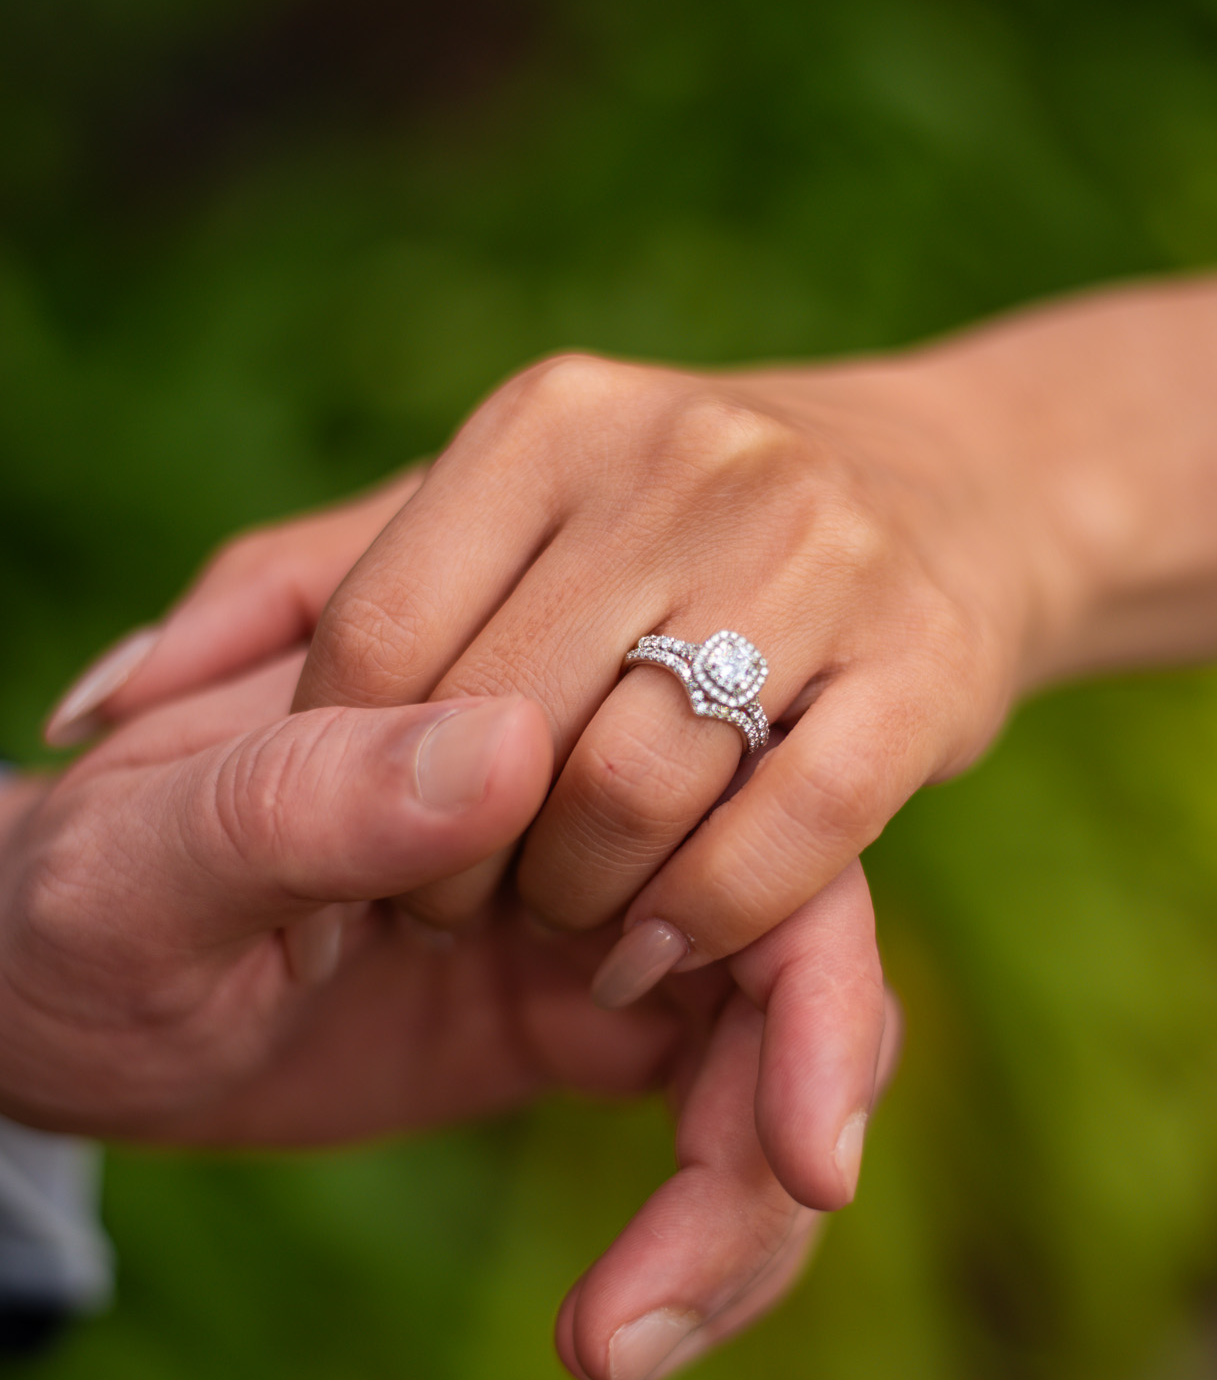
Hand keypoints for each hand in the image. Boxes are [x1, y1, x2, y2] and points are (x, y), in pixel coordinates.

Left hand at [12, 659, 898, 1379]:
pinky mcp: (592, 1019)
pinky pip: (719, 1121)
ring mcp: (606, 916)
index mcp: (519, 715)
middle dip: (784, 1137)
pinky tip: (618, 1324)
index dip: (812, 983)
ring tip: (615, 1348)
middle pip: (799, 955)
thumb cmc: (76, 889)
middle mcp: (595, 808)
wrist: (48, 987)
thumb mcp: (151, 851)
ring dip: (740, 1217)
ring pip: (780, 1055)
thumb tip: (509, 752)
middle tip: (652, 1314)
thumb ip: (305, 796)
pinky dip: (705, 1230)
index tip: (803, 1155)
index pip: (740, 811)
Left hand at [57, 353, 1043, 974]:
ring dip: (572, 906)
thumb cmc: (677, 530)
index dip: (357, 783)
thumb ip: (295, 595)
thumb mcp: (483, 522)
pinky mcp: (927, 666)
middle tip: (462, 914)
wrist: (959, 491)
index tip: (379, 851)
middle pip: (495, 731)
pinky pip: (786, 839)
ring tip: (566, 930)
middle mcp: (682, 461)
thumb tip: (93, 702)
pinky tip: (660, 957)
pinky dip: (703, 924)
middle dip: (454, 866)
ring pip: (628, 792)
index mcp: (549, 421)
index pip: (381, 640)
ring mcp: (817, 555)